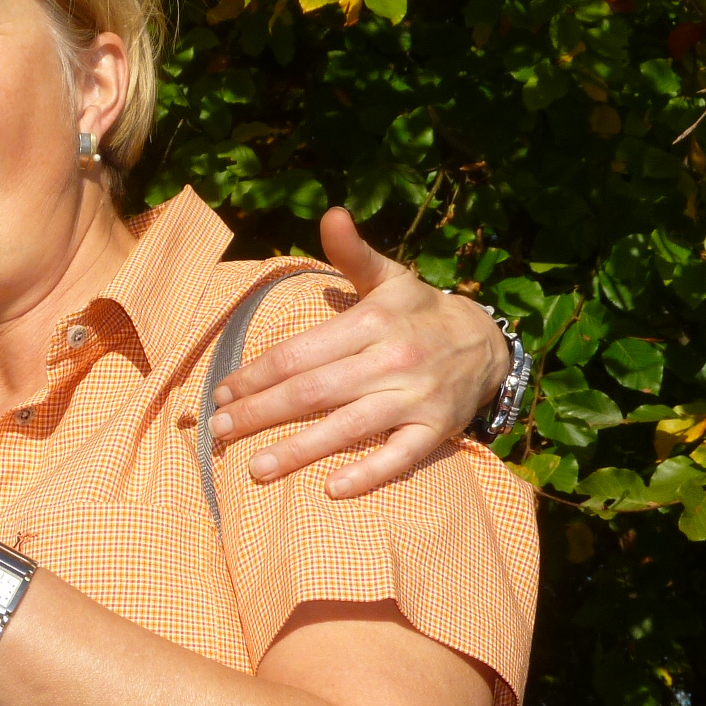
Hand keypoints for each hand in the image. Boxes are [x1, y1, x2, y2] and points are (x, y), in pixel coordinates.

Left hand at [209, 206, 509, 497]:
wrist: (487, 343)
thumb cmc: (419, 311)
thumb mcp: (388, 277)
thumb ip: (352, 253)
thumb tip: (331, 215)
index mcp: (371, 322)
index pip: (298, 353)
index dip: (255, 374)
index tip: (221, 392)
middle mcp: (392, 359)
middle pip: (312, 390)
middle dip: (260, 412)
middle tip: (218, 431)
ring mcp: (415, 397)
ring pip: (348, 426)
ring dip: (299, 450)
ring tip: (255, 469)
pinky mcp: (437, 430)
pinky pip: (400, 458)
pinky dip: (368, 474)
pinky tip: (332, 490)